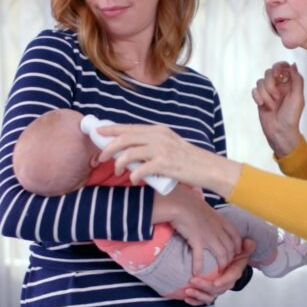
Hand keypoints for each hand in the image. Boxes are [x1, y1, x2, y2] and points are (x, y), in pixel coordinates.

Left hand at [97, 124, 241, 196]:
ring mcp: (161, 149)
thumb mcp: (170, 145)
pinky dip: (134, 175)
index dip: (111, 129)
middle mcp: (158, 136)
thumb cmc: (189, 160)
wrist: (208, 168)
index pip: (129, 127)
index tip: (98, 131)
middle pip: (125, 138)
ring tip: (117, 171)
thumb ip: (153, 145)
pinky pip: (141, 169)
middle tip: (100, 156)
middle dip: (108, 146)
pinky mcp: (165, 164)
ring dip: (119, 163)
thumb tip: (133, 152)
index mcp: (159, 130)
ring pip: (129, 152)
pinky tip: (133, 179)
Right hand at [153, 187, 241, 274]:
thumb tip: (205, 213)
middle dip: (230, 258)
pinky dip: (199, 265)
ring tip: (219, 270)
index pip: (235, 235)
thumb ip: (208, 213)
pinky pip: (200, 257)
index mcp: (221, 220)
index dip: (238, 245)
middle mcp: (218, 229)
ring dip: (221, 263)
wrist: (180, 203)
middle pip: (230, 247)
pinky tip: (197, 272)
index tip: (237, 251)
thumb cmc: (189, 201)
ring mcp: (209, 236)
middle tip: (227, 263)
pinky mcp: (198, 241)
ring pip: (222, 254)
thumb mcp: (204, 206)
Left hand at [182, 239, 254, 305]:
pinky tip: (187, 299)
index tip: (215, 282)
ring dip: (198, 295)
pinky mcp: (209, 292)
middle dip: (205, 286)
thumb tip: (250, 242)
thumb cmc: (233, 254)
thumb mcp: (241, 248)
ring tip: (187, 291)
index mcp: (234, 272)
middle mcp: (227, 283)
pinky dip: (195, 301)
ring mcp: (218, 289)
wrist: (228, 261)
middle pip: (218, 289)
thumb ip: (246, 246)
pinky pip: (203, 299)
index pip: (231, 278)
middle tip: (193, 280)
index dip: (224, 281)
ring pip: (210, 296)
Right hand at [252, 62, 304, 157]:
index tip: (277, 74)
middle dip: (271, 85)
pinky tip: (262, 105)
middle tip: (277, 97)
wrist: (280, 131)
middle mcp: (279, 86)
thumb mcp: (298, 97)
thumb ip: (297, 80)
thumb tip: (293, 64)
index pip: (283, 67)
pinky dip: (258, 97)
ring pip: (260, 82)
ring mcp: (268, 92)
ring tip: (272, 105)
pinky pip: (254, 90)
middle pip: (269, 73)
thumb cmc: (291, 116)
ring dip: (265, 94)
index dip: (278, 67)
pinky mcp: (260, 98)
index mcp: (289, 84)